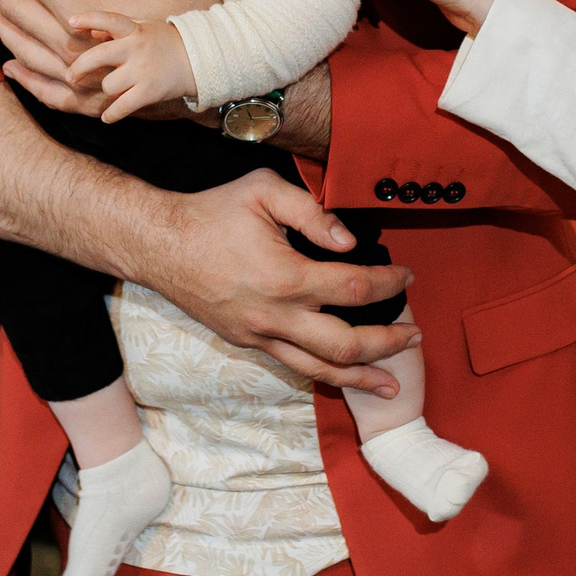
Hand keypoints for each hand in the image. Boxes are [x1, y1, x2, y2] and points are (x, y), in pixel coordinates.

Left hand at [0, 0, 217, 118]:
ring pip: (21, 45)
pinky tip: (8, 62)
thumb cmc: (192, 11)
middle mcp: (73, 44)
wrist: (209, 64)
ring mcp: (79, 74)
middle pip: (18, 5)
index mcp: (86, 9)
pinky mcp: (88, 95)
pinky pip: (44, 88)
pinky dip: (22, 74)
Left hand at [68, 15, 196, 122]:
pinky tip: (107, 116)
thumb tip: (91, 33)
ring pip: (108, 84)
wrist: (200, 60)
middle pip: (98, 56)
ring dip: (107, 90)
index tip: (71, 20)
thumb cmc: (167, 42)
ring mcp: (142, 71)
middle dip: (79, 67)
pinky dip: (111, 114)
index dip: (89, 18)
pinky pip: (121, 106)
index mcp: (135, 30)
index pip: (110, 19)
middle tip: (71, 75)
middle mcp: (137, 49)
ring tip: (112, 90)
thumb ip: (119, 30)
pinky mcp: (149, 91)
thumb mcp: (145, 28)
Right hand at [147, 168, 416, 397]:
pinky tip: (343, 374)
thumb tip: (349, 241)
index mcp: (285, 277)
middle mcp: (275, 315)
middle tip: (415, 335)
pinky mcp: (248, 342)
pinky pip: (293, 364)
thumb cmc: (212, 214)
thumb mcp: (263, 191)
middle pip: (345, 345)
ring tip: (391, 383)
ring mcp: (260, 335)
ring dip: (360, 376)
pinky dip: (324, 373)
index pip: (353, 288)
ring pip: (319, 369)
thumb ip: (311, 212)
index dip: (388, 283)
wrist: (160, 246)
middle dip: (388, 343)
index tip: (406, 275)